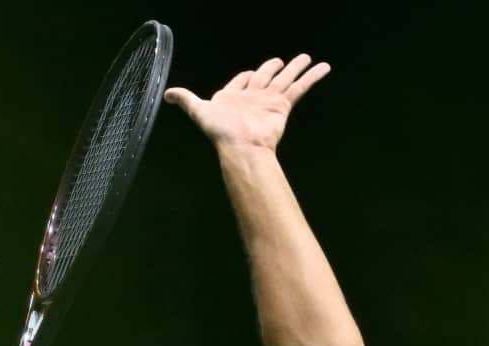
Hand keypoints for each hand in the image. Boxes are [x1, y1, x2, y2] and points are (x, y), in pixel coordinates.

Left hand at [164, 54, 330, 151]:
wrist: (241, 145)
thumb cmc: (221, 129)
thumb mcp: (199, 110)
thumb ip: (186, 100)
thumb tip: (167, 94)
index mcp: (233, 97)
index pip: (242, 80)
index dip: (247, 75)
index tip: (251, 72)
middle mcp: (253, 97)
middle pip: (266, 76)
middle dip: (273, 68)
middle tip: (282, 60)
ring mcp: (269, 101)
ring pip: (285, 78)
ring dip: (296, 67)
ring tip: (307, 57)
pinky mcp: (282, 105)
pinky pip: (299, 87)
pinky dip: (311, 77)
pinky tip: (322, 67)